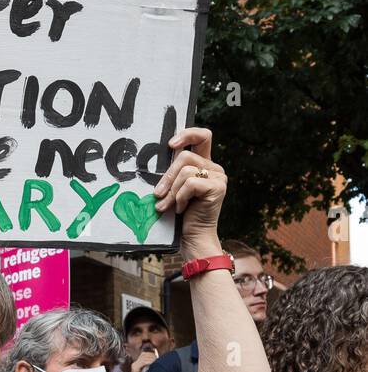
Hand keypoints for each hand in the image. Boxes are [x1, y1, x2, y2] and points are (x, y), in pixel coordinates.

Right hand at [128, 347, 156, 371]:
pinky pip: (143, 362)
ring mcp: (134, 365)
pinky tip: (153, 364)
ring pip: (144, 357)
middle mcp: (135, 363)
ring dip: (152, 358)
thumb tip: (159, 363)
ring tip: (157, 361)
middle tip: (158, 359)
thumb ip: (150, 367)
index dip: (152, 354)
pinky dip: (149, 362)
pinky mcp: (135, 369)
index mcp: (137, 363)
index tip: (158, 357)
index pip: (144, 354)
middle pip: (145, 354)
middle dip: (152, 355)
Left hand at [153, 127, 225, 253]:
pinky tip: (182, 209)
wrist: (194, 237)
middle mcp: (214, 168)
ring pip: (185, 171)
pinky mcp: (218, 188)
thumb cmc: (181, 214)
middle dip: (167, 176)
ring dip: (172, 191)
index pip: (203, 136)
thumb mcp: (175, 188)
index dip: (187, 134)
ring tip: (168, 206)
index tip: (170, 144)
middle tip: (157, 194)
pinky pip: (190, 184)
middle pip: (185, 156)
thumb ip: (173, 172)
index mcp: (205, 164)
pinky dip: (180, 198)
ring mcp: (218, 177)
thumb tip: (153, 160)